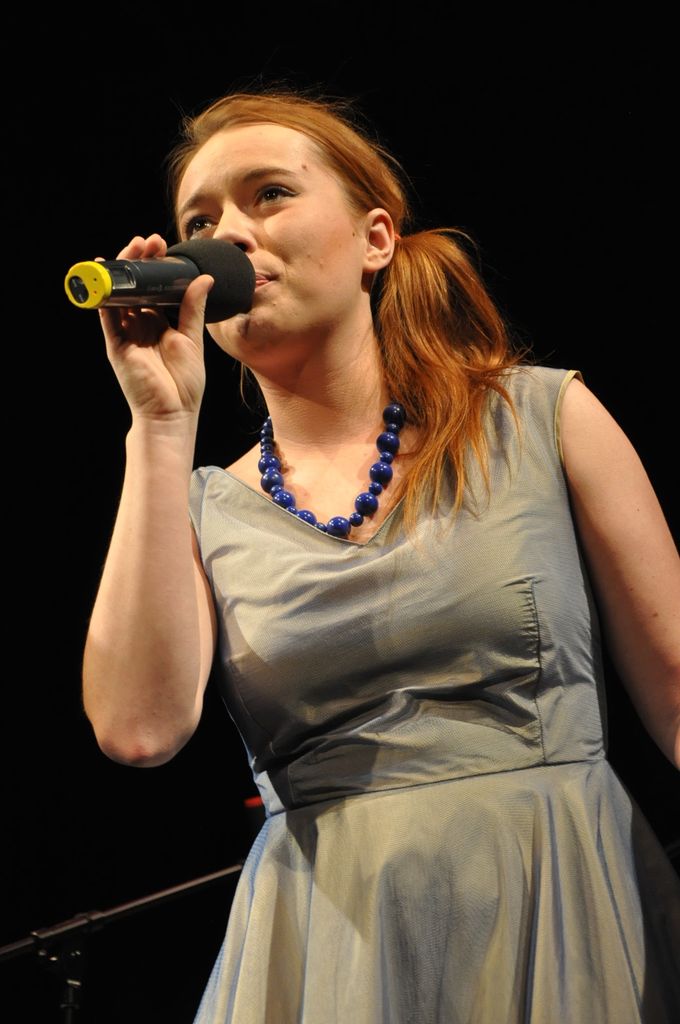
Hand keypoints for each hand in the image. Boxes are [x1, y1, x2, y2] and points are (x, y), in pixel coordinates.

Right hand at [97, 234, 213, 422]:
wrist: (172, 414)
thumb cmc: (184, 385)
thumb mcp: (193, 339)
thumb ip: (193, 309)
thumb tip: (204, 278)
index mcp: (157, 325)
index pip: (151, 289)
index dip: (154, 268)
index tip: (162, 247)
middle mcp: (139, 326)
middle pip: (134, 287)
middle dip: (139, 261)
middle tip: (150, 242)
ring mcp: (125, 335)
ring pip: (119, 295)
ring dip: (124, 270)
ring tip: (135, 247)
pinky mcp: (116, 346)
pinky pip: (106, 316)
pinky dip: (104, 296)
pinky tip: (105, 275)